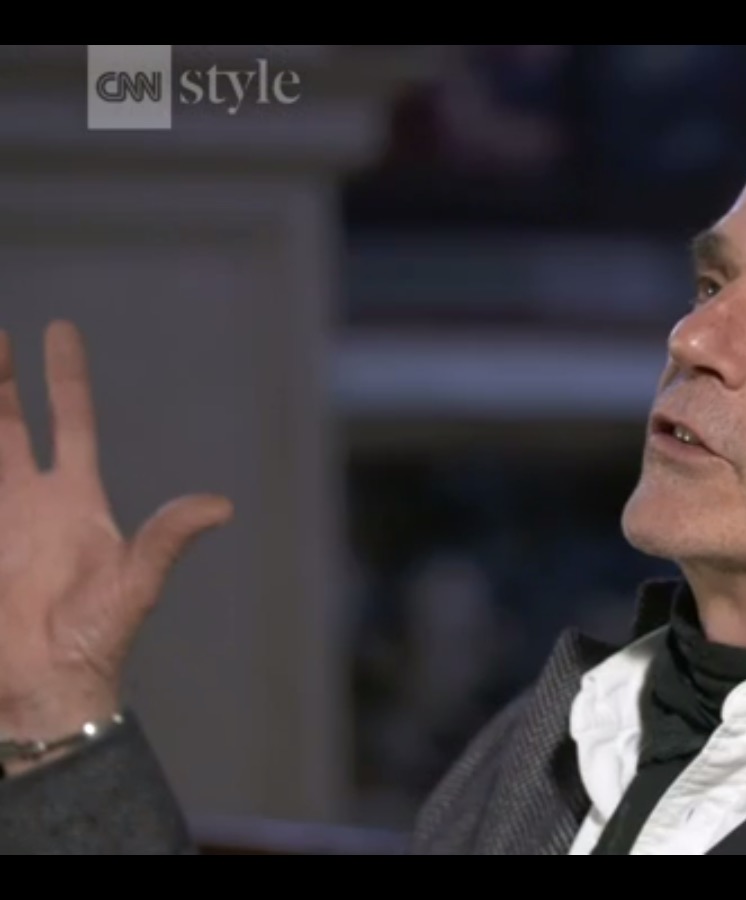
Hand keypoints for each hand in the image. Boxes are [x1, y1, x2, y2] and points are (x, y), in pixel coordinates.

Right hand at [0, 321, 231, 757]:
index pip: (70, 422)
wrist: (46, 687)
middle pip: (7, 424)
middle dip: (0, 380)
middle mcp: (30, 501)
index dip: (65, 378)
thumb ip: (167, 537)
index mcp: (75, 500)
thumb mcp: (137, 582)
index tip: (59, 330)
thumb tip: (220, 505)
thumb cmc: (96, 639)